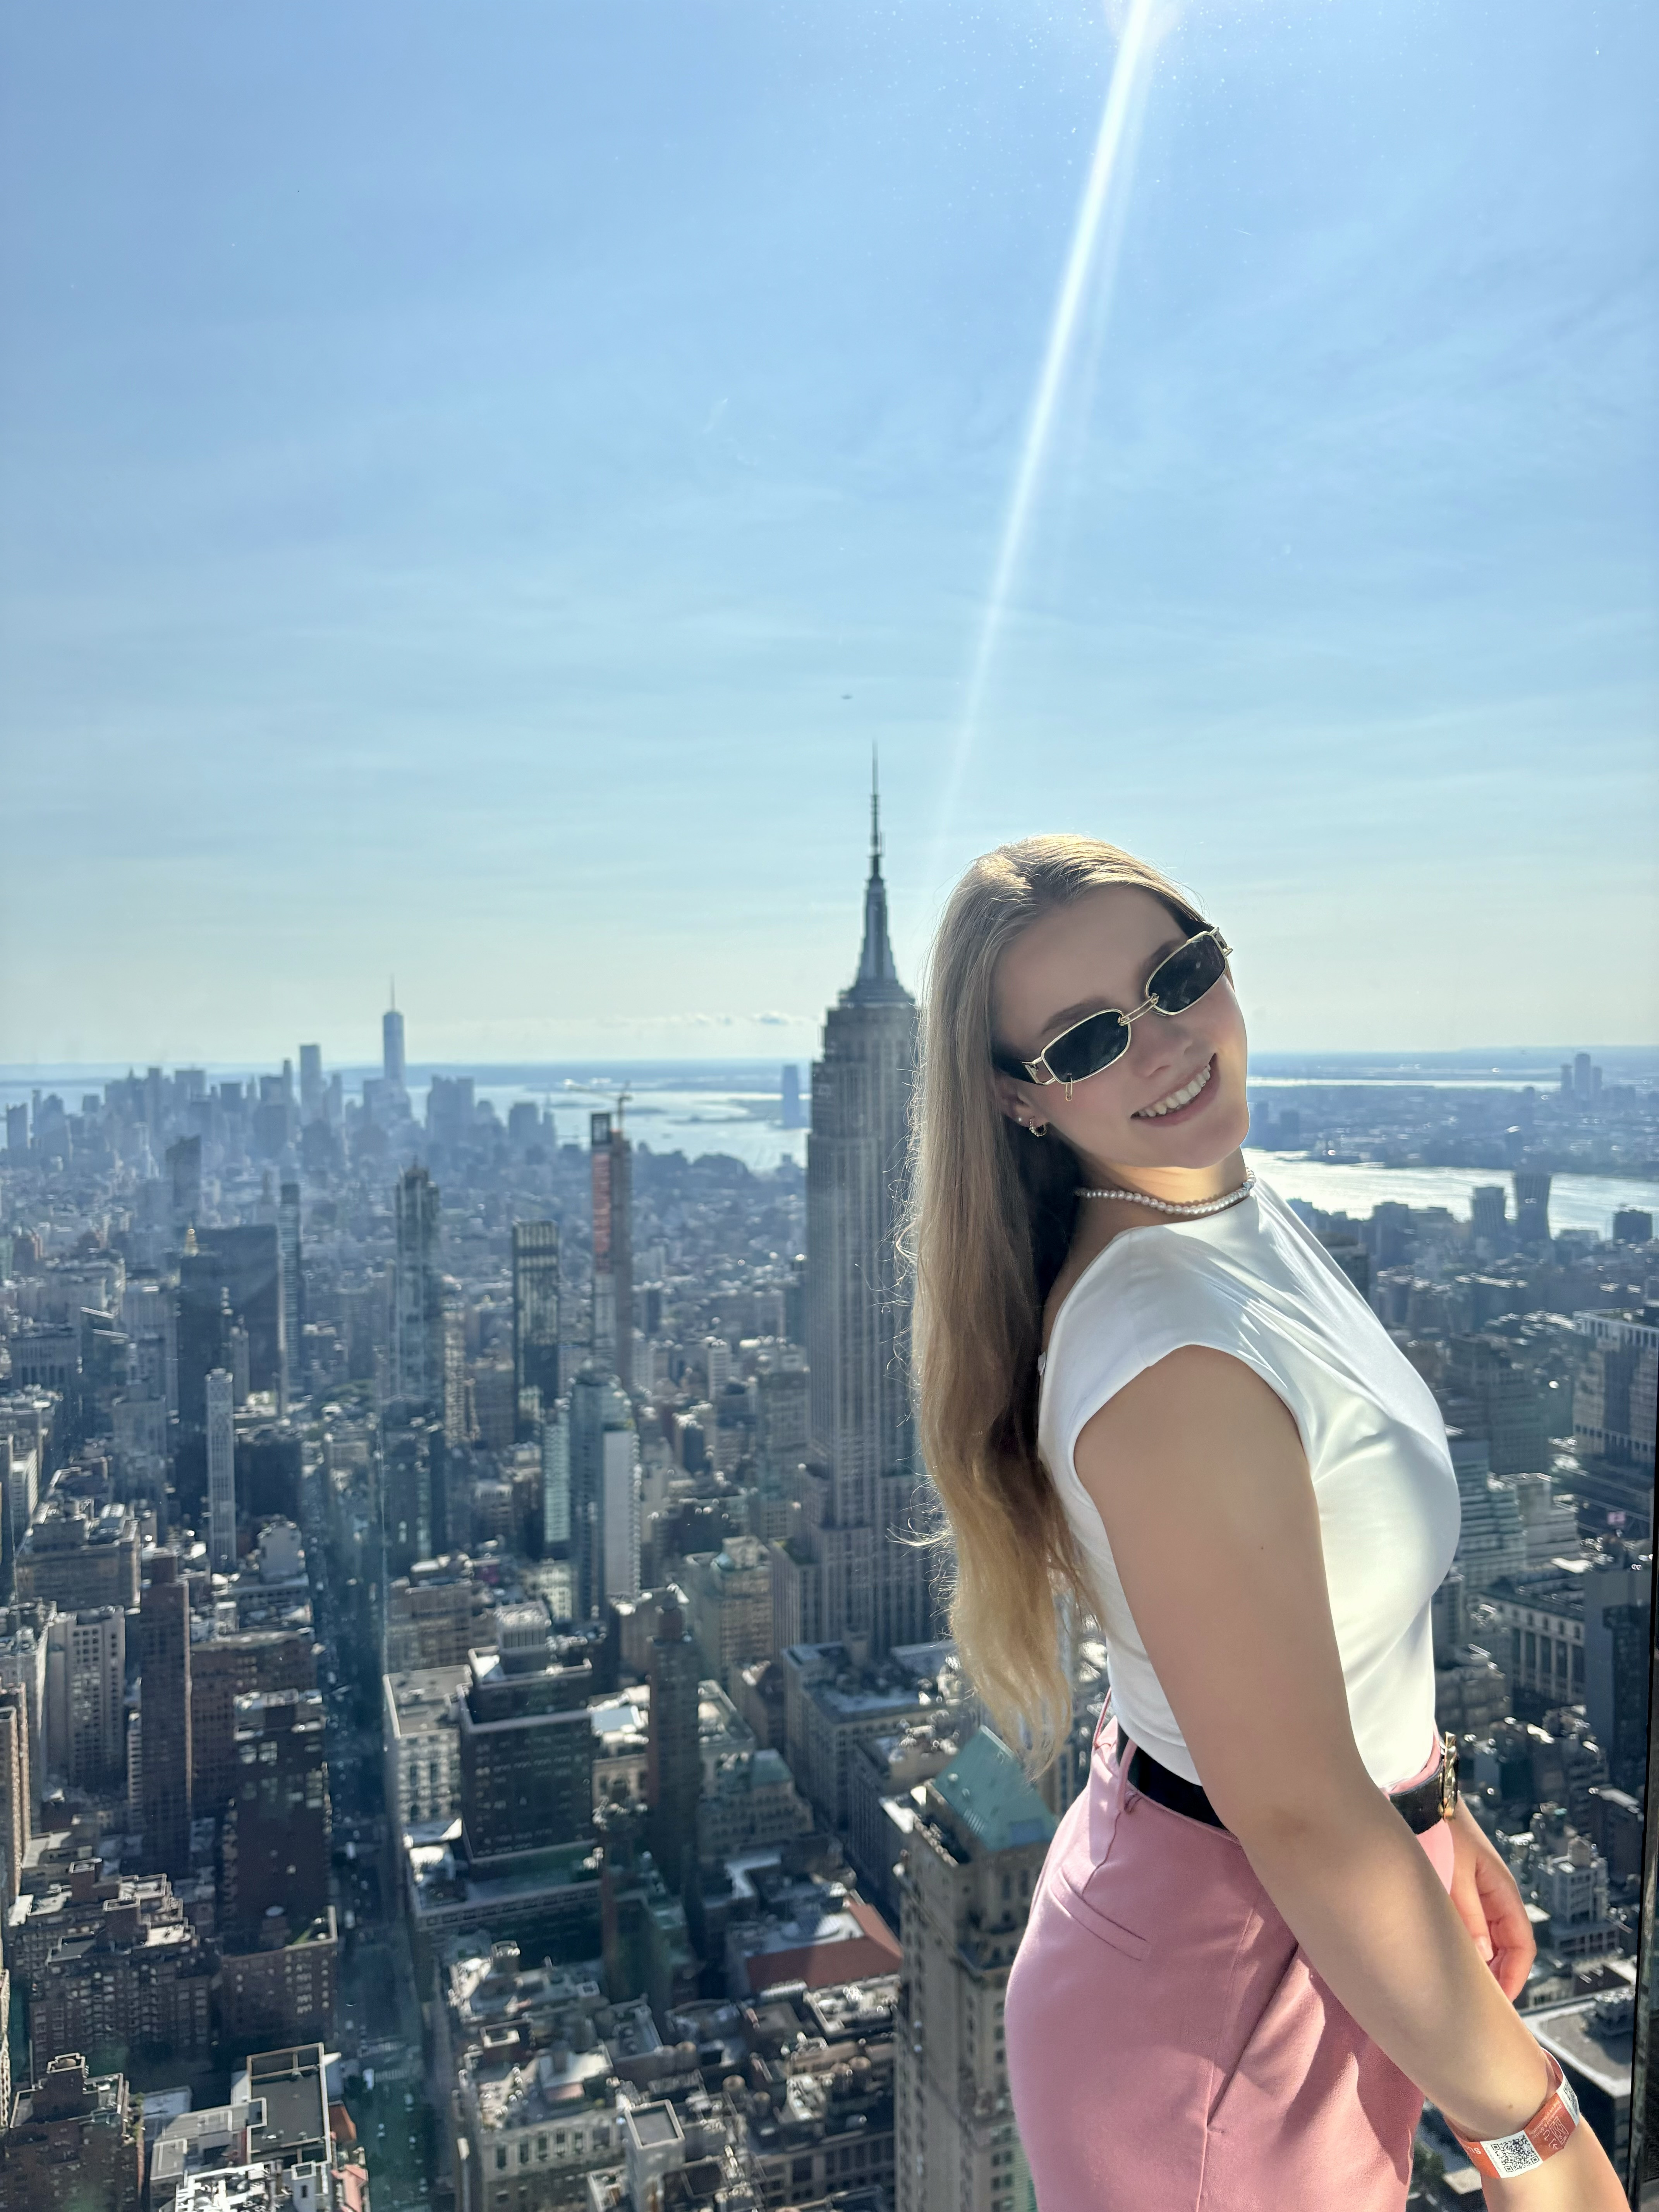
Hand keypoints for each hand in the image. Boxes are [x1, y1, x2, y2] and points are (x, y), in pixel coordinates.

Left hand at [1446, 1797, 1533, 2003]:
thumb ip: (1468, 1915)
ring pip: (1490, 1940)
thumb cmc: (1440, 1829)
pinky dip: (1468, 1946)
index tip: (1500, 2002)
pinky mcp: (1460, 1891)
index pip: (1522, 1945)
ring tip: (1462, 1987)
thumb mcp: (1456, 1875)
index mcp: (1502, 1891)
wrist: (1420, 1797)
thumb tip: (1483, 1957)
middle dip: (1498, 1976)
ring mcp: (1479, 1894)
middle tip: (1477, 2002)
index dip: (1515, 1976)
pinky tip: (1450, 1959)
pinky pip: (1473, 1927)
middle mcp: (1495, 1896)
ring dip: (1483, 1964)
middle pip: (1508, 1947)